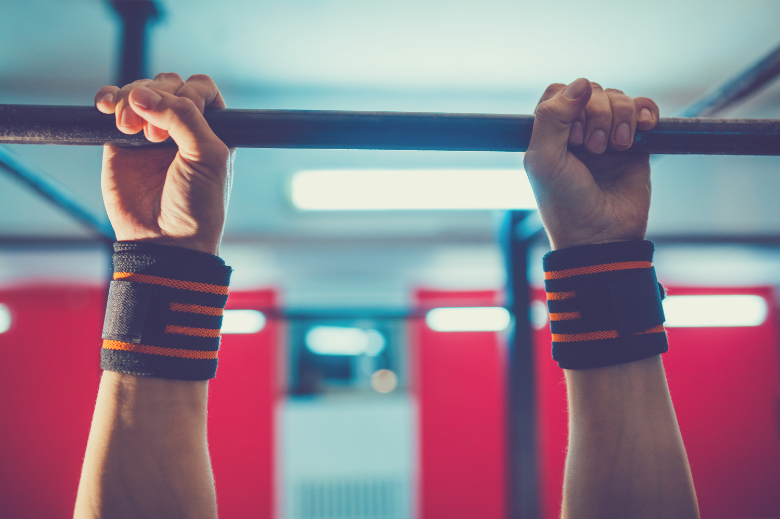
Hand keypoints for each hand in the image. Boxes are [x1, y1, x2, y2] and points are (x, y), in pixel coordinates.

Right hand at [94, 73, 233, 254]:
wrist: (165, 240)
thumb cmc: (196, 205)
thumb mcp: (206, 157)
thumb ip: (183, 118)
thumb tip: (142, 93)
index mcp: (210, 128)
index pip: (198, 87)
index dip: (187, 94)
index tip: (181, 118)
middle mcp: (181, 127)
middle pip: (166, 84)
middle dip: (158, 98)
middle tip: (156, 136)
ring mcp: (150, 131)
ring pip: (139, 90)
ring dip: (131, 99)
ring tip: (130, 128)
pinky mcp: (120, 141)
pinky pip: (113, 105)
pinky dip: (109, 98)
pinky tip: (105, 106)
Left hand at [523, 78, 658, 249]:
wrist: (601, 237)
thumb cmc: (565, 204)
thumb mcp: (543, 160)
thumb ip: (552, 118)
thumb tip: (581, 83)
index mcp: (550, 133)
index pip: (560, 91)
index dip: (570, 104)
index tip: (571, 136)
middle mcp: (578, 130)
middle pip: (592, 91)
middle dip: (597, 114)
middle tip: (594, 149)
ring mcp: (607, 135)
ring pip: (619, 98)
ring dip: (620, 117)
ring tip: (615, 148)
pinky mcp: (636, 144)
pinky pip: (644, 109)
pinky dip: (645, 113)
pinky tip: (642, 130)